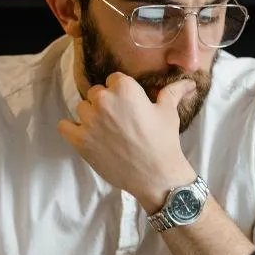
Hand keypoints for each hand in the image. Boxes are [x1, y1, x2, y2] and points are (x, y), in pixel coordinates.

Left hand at [58, 72, 196, 207]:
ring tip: (105, 131)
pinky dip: (71, 129)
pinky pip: (64, 126)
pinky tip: (84, 135)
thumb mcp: (168, 113)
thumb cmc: (163, 142)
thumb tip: (189, 82)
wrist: (156, 175)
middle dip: (105, 104)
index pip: (114, 80)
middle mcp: (104, 100)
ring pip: (82, 108)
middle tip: (118, 121)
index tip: (128, 106)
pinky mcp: (79, 140)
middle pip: (96, 93)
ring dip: (90, 116)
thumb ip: (173, 92)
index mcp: (124, 88)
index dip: (121, 92)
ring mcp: (89, 120)